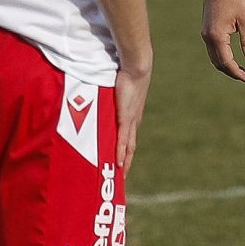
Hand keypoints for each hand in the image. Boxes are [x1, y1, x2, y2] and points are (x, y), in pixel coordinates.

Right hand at [115, 58, 150, 173]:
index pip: (129, 139)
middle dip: (126, 163)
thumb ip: (112, 97)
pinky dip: (120, 152)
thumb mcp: (118, 91)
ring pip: (128, 148)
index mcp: (132, 117)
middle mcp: (133, 122)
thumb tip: (107, 95)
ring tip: (121, 176)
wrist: (137, 68)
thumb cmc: (127, 76)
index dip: (126, 152)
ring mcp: (130, 122)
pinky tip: (118, 163)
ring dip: (124, 162)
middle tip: (121, 177)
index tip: (122, 164)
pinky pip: (122, 139)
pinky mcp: (125, 118)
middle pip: (130, 148)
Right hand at [202, 0, 244, 80]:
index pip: (226, 62)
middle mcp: (208, 37)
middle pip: (218, 62)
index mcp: (218, 36)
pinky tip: (231, 56)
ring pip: (214, 56)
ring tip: (239, 69)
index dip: (237, 72)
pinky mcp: (206, 28)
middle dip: (231, 71)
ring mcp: (205, 33)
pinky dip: (221, 56)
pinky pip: (212, 48)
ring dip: (225, 65)